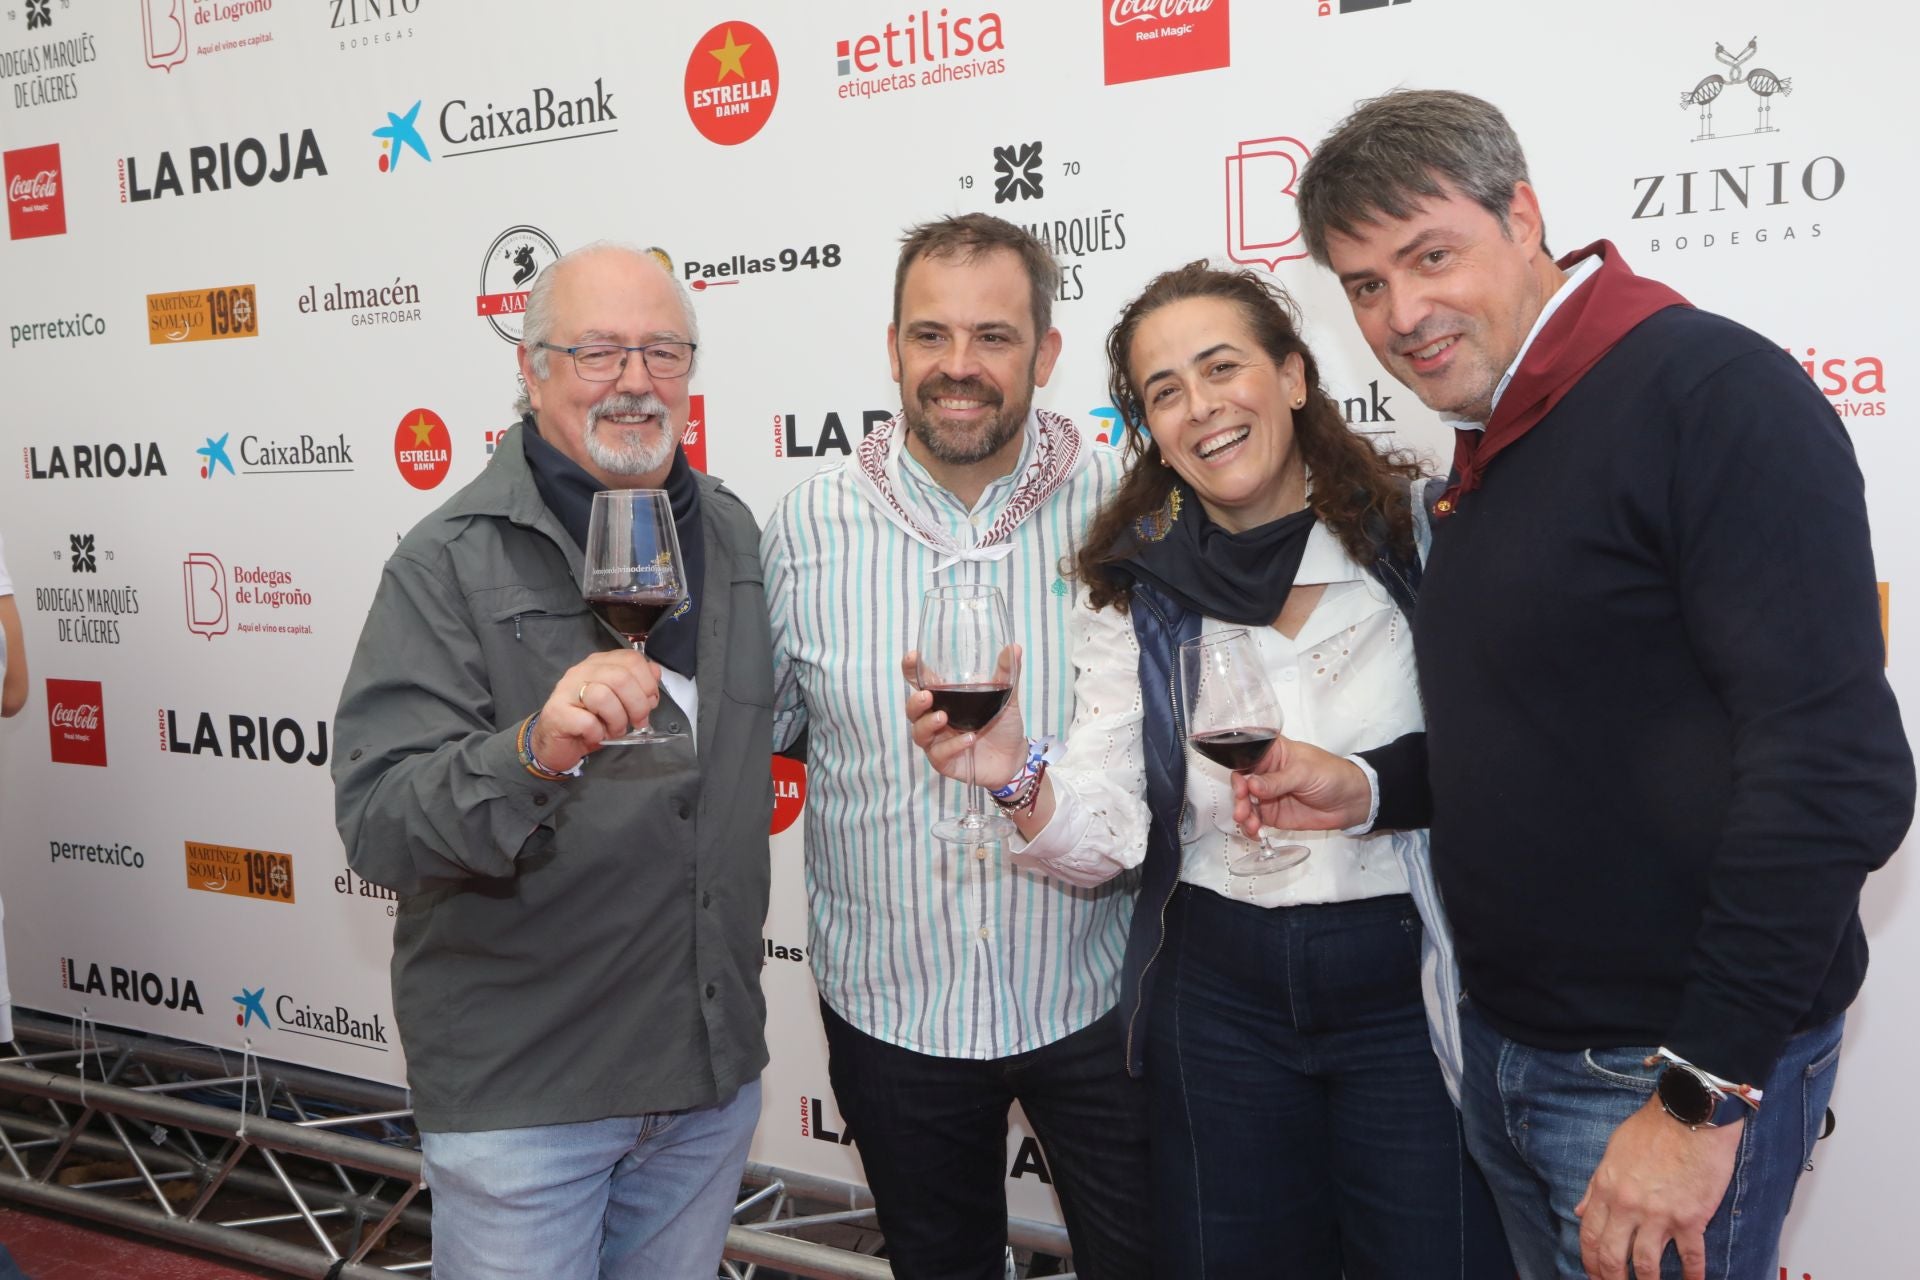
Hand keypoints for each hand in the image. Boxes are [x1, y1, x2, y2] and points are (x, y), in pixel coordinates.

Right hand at [528, 649, 662, 772]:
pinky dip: (598, 733)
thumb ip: (638, 685)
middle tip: (638, 722)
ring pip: (604, 697)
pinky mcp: (557, 712)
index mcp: (600, 664)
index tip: (650, 703)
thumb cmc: (591, 721)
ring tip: (614, 730)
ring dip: (617, 720)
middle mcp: (582, 671)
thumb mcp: (620, 702)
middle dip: (637, 705)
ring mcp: (566, 690)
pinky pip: (587, 721)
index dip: (648, 683)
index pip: (631, 659)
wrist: (557, 743)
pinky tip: (595, 736)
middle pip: (621, 677)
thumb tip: (655, 673)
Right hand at [902, 645, 1026, 786]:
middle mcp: (936, 719)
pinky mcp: (944, 762)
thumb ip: (1007, 675)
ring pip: (919, 733)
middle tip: (927, 696)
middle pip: (912, 709)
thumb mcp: (1007, 697)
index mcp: (946, 699)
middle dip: (915, 702)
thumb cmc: (1004, 725)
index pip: (921, 682)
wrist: (1015, 758)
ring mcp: (938, 741)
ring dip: (928, 724)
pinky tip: (969, 738)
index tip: (912, 658)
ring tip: (943, 718)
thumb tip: (1015, 647)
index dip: (911, 670)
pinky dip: (952, 745)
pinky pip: (939, 754)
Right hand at [1230, 735, 1373, 836]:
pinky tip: (1254, 831)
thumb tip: (1251, 784)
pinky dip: (1250, 827)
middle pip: (1242, 783)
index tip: (1241, 787)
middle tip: (1243, 810)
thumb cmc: (1331, 775)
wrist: (1351, 802)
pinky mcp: (1272, 814)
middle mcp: (1265, 773)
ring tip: (1250, 824)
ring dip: (1243, 814)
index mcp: (1272, 753)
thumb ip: (1277, 780)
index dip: (1239, 772)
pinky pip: (1255, 820)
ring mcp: (1268, 795)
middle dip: (1239, 797)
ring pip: (1245, 803)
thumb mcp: (1304, 773)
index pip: (1247, 758)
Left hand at [1574, 1093, 1742, 1279]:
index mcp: (1606, 1188)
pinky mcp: (1690, 1219)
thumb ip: (1595, 1185)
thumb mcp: (1613, 1151)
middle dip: (1611, 1279)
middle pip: (1612, 1256)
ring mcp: (1659, 1215)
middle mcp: (1628, 1206)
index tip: (1593, 1275)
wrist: (1689, 1115)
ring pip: (1646, 1265)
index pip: (1589, 1234)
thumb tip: (1578, 1209)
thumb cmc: (1652, 1129)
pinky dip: (1692, 1277)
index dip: (1589, 1261)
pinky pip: (1690, 1258)